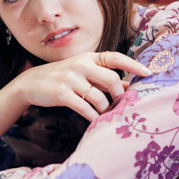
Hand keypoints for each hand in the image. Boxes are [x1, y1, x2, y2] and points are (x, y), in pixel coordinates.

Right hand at [12, 51, 149, 120]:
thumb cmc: (62, 78)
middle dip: (119, 95)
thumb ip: (104, 78)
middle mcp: (80, 64)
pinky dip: (93, 117)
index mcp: (88, 57)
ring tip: (106, 115)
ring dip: (106, 110)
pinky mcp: (61, 93)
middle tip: (120, 105)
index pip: (115, 57)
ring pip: (99, 97)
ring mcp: (70, 78)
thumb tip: (129, 85)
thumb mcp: (83, 73)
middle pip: (111, 79)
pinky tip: (95, 120)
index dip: (133, 64)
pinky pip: (85, 108)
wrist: (30, 83)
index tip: (148, 73)